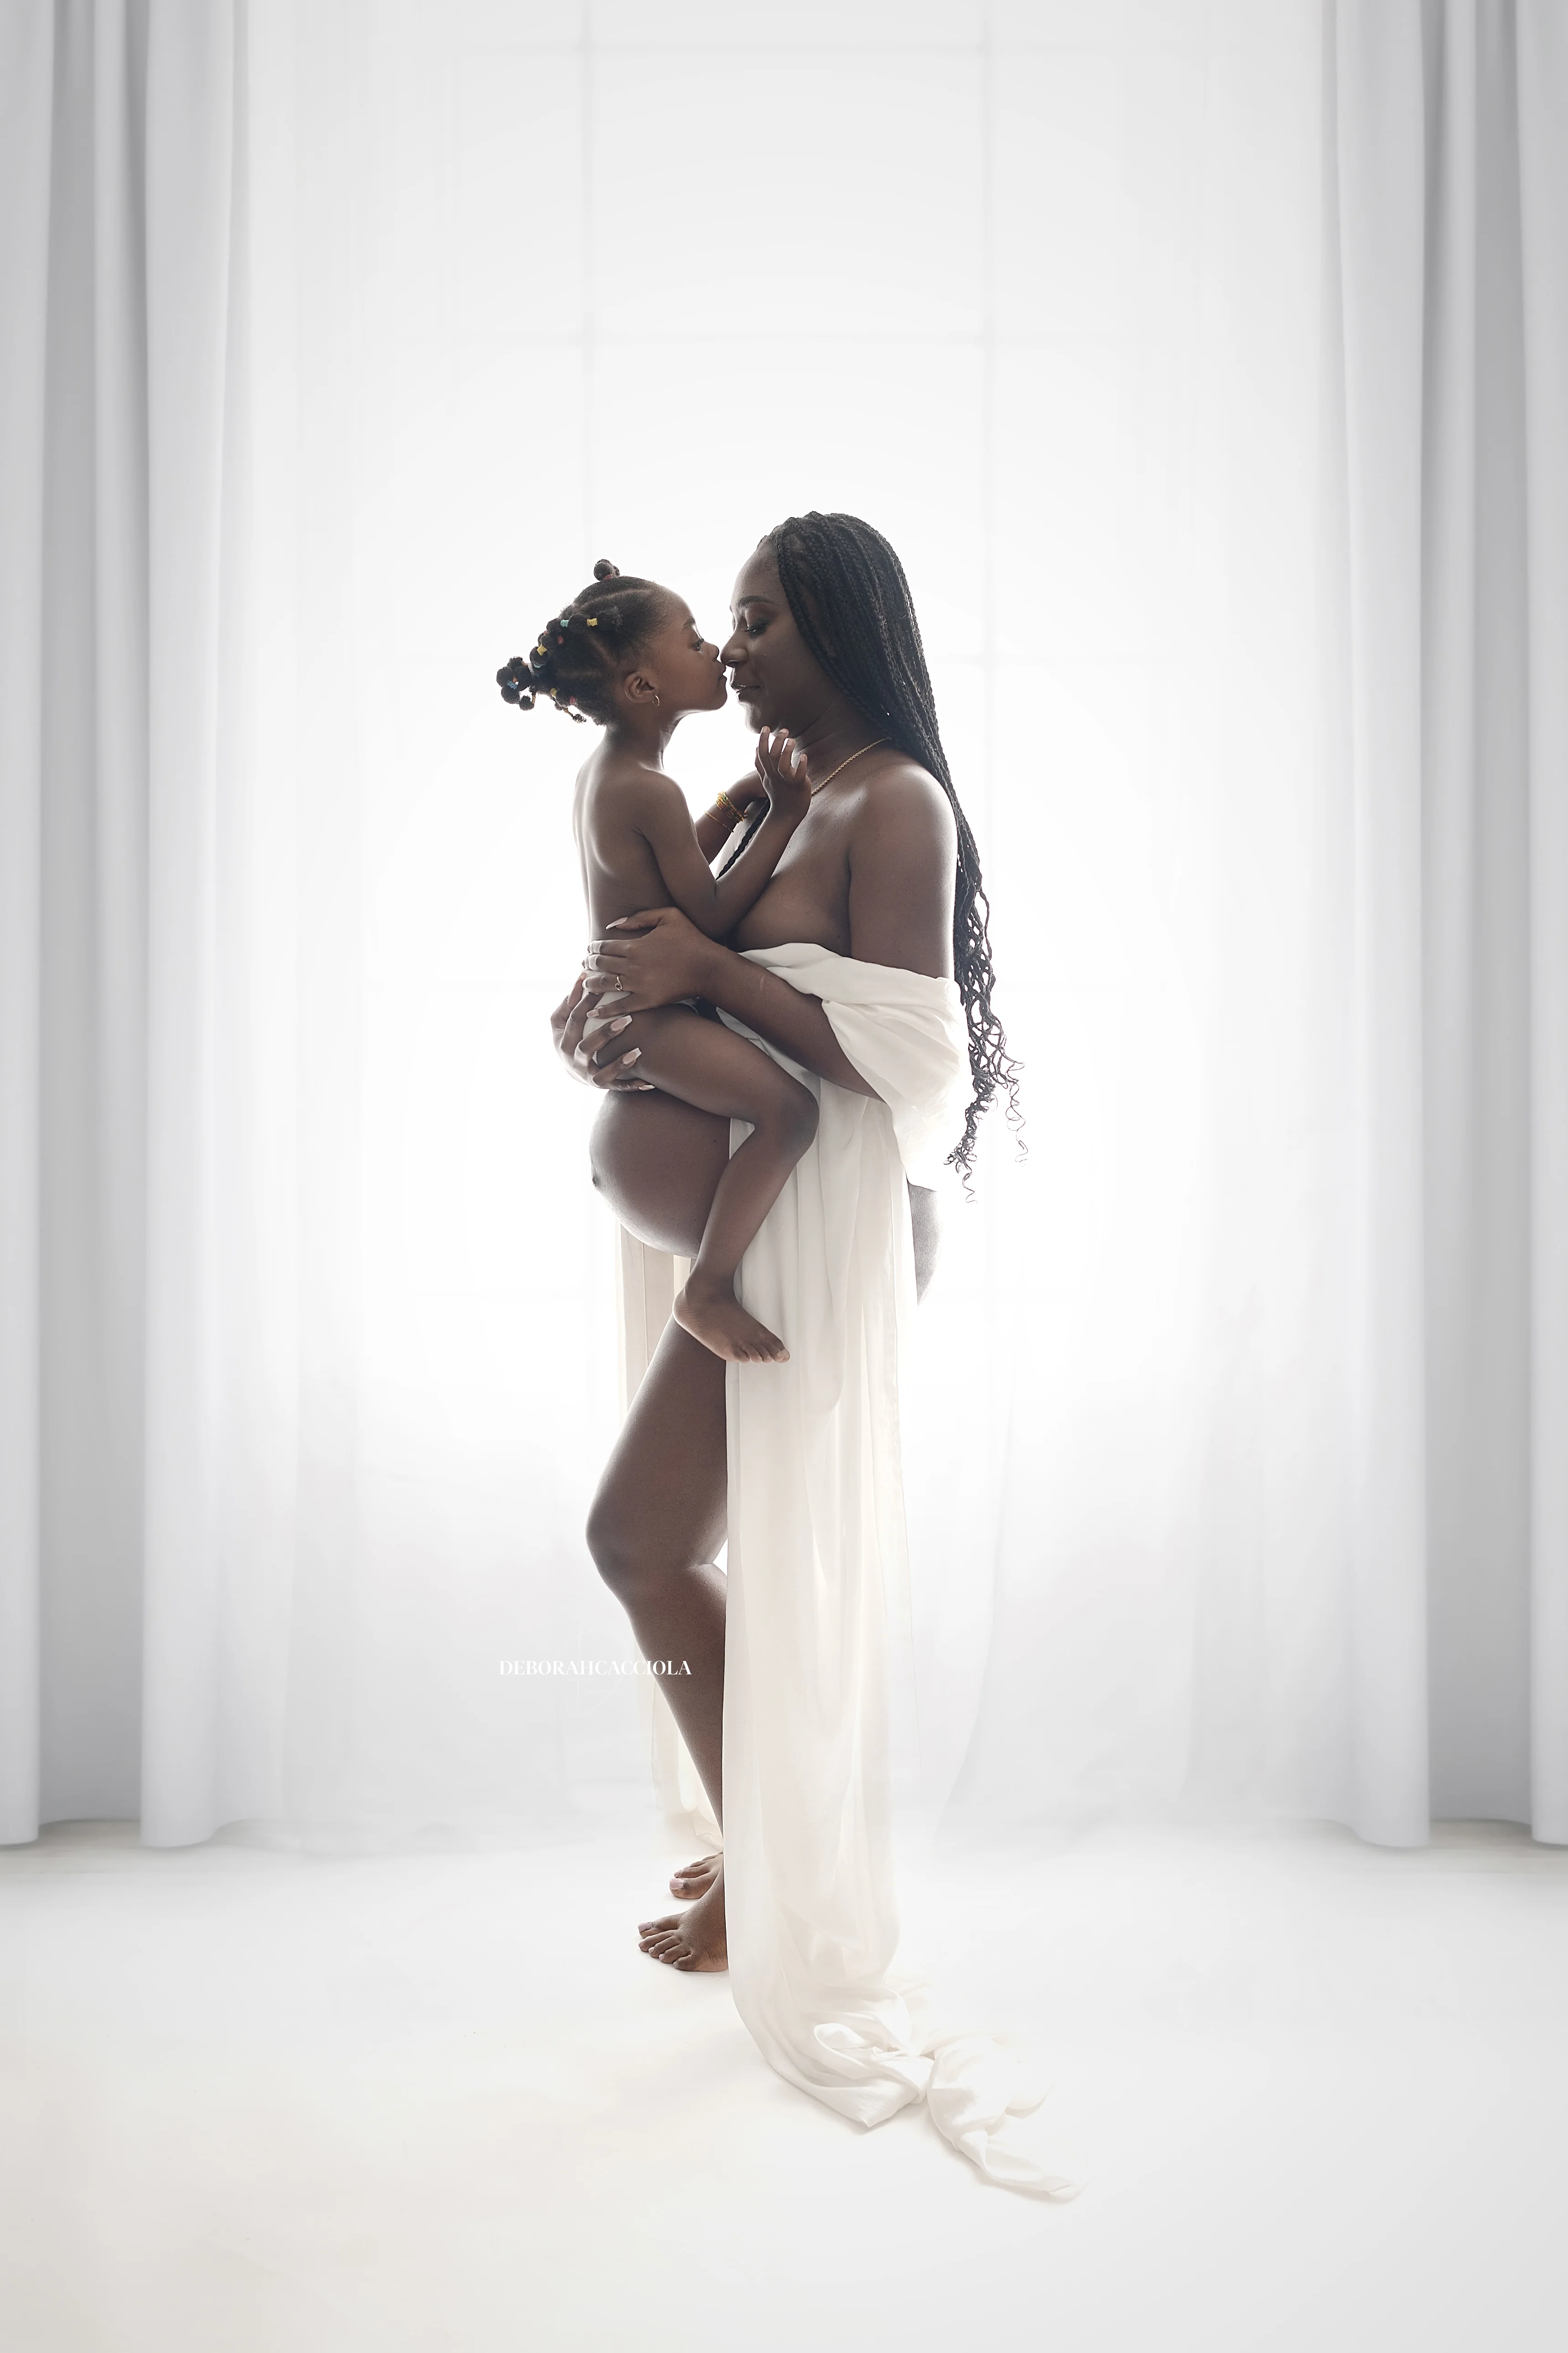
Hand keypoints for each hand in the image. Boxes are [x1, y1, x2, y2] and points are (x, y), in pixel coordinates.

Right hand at [551, 971, 653, 1089]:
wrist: (571, 1069)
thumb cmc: (570, 1035)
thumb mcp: (562, 1020)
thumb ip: (571, 1000)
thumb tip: (583, 975)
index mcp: (563, 1040)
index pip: (574, 1020)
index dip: (586, 1003)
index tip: (602, 987)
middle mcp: (573, 1061)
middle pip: (586, 1047)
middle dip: (605, 1034)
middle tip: (627, 1020)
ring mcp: (588, 1076)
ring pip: (602, 1074)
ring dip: (620, 1064)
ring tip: (638, 1052)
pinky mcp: (601, 1086)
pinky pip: (618, 1087)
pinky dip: (633, 1085)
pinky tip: (649, 1082)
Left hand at [582, 905, 716, 1013]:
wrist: (709, 968)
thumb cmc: (691, 939)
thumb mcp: (668, 916)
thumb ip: (640, 917)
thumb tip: (613, 924)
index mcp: (635, 946)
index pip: (604, 946)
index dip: (593, 947)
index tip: (590, 949)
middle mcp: (633, 966)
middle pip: (601, 964)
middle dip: (589, 963)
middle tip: (585, 964)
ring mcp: (639, 985)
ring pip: (605, 984)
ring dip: (591, 983)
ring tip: (585, 983)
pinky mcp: (647, 1001)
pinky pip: (620, 1006)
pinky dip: (604, 1009)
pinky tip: (593, 1011)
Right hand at [753, 727, 810, 827]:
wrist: (786, 815)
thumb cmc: (778, 795)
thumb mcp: (765, 779)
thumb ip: (761, 764)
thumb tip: (755, 748)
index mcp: (768, 773)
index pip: (762, 754)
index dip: (762, 740)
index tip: (765, 728)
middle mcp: (775, 776)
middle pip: (772, 756)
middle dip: (776, 741)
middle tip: (784, 730)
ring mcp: (786, 782)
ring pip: (783, 766)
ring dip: (787, 752)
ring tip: (792, 741)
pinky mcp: (798, 787)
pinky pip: (798, 777)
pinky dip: (801, 767)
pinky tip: (804, 757)